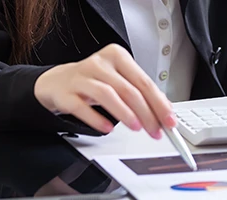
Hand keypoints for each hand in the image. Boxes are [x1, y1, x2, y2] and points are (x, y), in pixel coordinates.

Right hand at [33, 44, 173, 138]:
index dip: (159, 103)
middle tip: (155, 130)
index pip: (143, 81)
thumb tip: (163, 111)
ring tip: (136, 128)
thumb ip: (140, 93)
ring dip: (125, 113)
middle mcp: (99, 64)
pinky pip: (82, 107)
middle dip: (146, 113)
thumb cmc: (93, 82)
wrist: (57, 82)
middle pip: (128, 89)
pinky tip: (108, 128)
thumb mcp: (118, 81)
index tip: (169, 120)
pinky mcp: (66, 93)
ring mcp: (81, 77)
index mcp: (117, 56)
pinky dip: (97, 119)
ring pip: (107, 94)